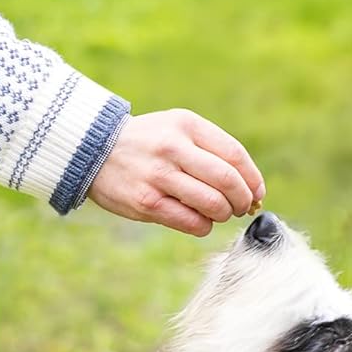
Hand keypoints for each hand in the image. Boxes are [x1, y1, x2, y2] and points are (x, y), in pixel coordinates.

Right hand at [88, 110, 265, 236]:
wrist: (94, 151)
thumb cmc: (147, 144)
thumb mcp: (177, 129)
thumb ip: (210, 150)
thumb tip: (250, 187)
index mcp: (187, 125)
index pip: (235, 155)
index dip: (252, 179)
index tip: (256, 192)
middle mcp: (174, 148)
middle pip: (228, 181)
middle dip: (242, 200)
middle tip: (241, 207)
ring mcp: (159, 176)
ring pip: (213, 204)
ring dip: (224, 215)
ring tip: (218, 214)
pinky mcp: (147, 203)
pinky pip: (192, 223)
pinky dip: (204, 226)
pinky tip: (199, 221)